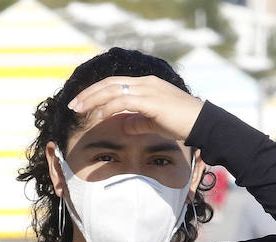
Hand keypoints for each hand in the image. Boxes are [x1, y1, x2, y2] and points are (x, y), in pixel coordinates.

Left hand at [67, 76, 203, 143]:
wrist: (203, 124)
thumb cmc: (183, 124)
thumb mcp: (156, 122)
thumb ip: (139, 122)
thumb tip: (124, 125)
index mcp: (146, 84)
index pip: (115, 83)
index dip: (96, 91)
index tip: (81, 103)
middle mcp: (146, 83)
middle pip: (109, 83)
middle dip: (88, 94)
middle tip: (72, 105)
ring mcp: (148, 89)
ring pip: (113, 90)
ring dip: (93, 100)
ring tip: (79, 110)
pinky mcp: (151, 100)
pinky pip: (123, 101)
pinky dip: (108, 108)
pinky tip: (98, 116)